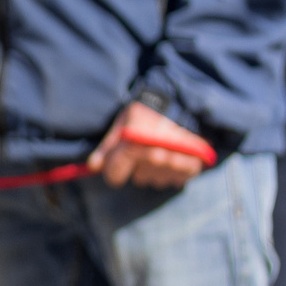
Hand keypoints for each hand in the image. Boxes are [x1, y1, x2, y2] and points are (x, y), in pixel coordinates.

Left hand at [87, 102, 214, 188]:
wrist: (182, 104)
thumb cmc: (146, 114)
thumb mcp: (122, 124)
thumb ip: (107, 146)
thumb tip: (93, 166)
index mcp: (133, 144)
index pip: (114, 175)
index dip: (114, 171)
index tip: (118, 166)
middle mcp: (156, 156)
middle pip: (138, 179)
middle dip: (138, 167)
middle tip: (144, 148)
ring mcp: (175, 163)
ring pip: (155, 180)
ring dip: (155, 170)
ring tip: (160, 149)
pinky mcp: (192, 168)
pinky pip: (173, 180)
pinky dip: (171, 171)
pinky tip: (173, 156)